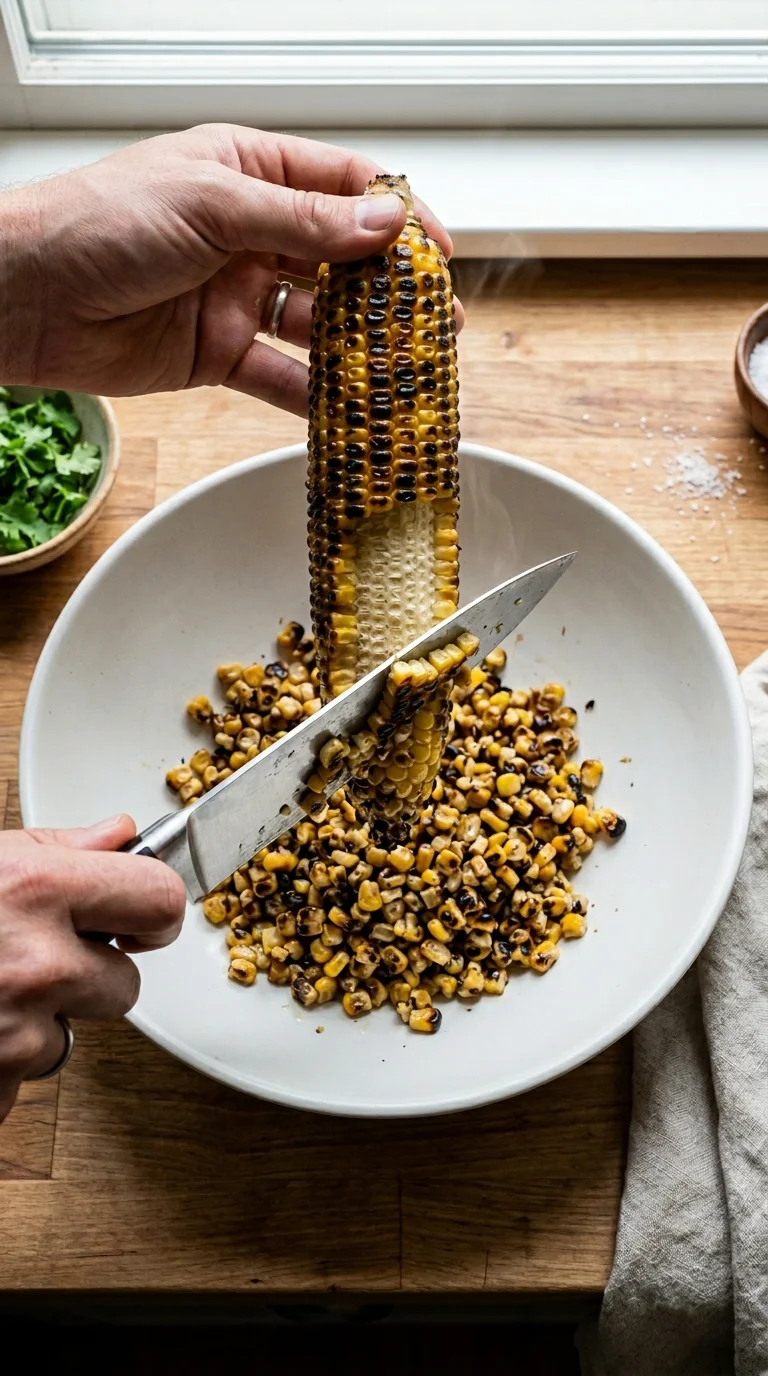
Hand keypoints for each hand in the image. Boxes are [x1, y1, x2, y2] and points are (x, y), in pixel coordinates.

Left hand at [0, 124, 460, 417]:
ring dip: (363, 348)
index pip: (342, 189)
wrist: (29, 296)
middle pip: (339, 261)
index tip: (438, 251)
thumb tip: (384, 226)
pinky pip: (280, 377)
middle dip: (391, 292)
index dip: (395, 218)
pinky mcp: (217, 353)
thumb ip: (303, 222)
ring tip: (409, 369)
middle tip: (438, 321)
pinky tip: (351, 410)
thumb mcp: (214, 204)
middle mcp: (248, 234)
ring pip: (317, 324)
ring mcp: (236, 296)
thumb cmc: (101, 222)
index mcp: (248, 172)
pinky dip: (316, 397)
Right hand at [0, 815, 184, 1123]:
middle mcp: (36, 963)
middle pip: (127, 984)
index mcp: (38, 890)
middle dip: (91, 976)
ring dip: (37, 1022)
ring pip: (70, 1036)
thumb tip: (120, 833)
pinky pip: (21, 1078)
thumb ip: (57, 848)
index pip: (160, 900)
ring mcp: (14, 1032)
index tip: (139, 914)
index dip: (153, 908)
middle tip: (35, 959)